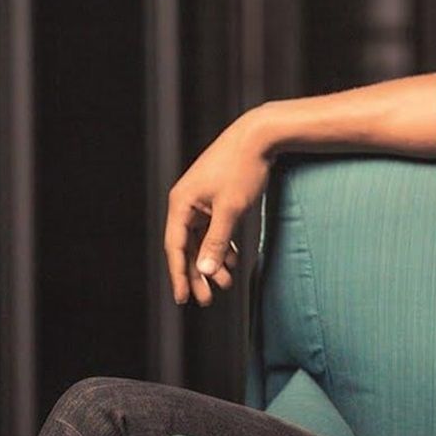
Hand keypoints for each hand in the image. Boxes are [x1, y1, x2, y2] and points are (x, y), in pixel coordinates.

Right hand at [165, 108, 273, 305]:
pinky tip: (232, 260)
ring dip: (213, 260)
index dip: (179, 275)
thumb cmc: (243, 169)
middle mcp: (186, 202)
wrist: (260, 135)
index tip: (183, 299)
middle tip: (207, 300)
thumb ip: (216, 241)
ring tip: (225, 282)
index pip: (175, 247)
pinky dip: (222, 244)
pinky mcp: (217, 196)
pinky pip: (214, 228)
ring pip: (203, 238)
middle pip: (188, 245)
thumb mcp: (231, 209)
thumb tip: (204, 271)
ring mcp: (201, 199)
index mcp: (181, 203)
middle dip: (198, 273)